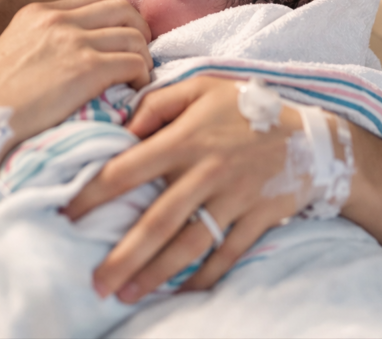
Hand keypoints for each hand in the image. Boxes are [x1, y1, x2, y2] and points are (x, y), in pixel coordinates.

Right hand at [0, 0, 152, 148]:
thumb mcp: (15, 49)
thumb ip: (45, 38)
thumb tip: (81, 44)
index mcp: (39, 12)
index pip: (97, 0)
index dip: (119, 20)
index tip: (122, 41)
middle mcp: (57, 20)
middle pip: (123, 10)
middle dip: (140, 32)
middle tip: (138, 56)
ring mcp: (72, 42)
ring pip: (135, 36)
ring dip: (143, 58)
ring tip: (135, 78)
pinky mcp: (86, 69)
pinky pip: (134, 63)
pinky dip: (141, 76)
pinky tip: (131, 90)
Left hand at [63, 76, 306, 302]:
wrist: (313, 137)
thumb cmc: (246, 108)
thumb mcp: (201, 87)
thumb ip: (157, 103)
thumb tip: (120, 128)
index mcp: (185, 140)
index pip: (127, 170)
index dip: (93, 195)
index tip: (68, 215)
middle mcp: (205, 173)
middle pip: (156, 222)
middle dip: (123, 256)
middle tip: (95, 282)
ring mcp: (233, 200)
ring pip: (188, 245)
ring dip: (155, 274)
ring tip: (126, 295)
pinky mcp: (256, 220)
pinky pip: (225, 256)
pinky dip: (202, 277)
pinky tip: (178, 292)